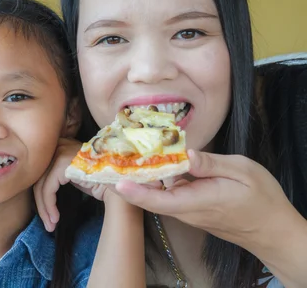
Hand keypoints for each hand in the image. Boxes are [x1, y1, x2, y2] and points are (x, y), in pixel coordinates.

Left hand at [35, 137, 129, 231]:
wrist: (121, 182)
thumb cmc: (103, 182)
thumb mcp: (77, 175)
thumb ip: (59, 177)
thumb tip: (42, 192)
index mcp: (63, 145)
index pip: (43, 170)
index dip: (41, 193)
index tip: (47, 213)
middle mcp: (60, 144)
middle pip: (39, 177)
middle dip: (41, 204)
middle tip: (47, 224)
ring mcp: (61, 152)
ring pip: (41, 185)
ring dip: (45, 209)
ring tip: (50, 225)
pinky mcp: (62, 164)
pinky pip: (48, 189)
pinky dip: (49, 206)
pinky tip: (55, 218)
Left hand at [114, 150, 298, 248]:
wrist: (272, 229)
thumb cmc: (261, 199)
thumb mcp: (243, 172)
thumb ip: (212, 164)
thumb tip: (187, 154)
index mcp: (198, 201)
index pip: (159, 200)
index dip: (136, 192)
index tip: (117, 182)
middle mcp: (187, 209)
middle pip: (151, 197)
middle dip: (129, 179)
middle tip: (111, 157)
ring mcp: (187, 210)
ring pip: (157, 194)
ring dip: (140, 177)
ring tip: (124, 153)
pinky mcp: (190, 207)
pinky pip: (168, 193)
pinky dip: (156, 178)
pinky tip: (151, 160)